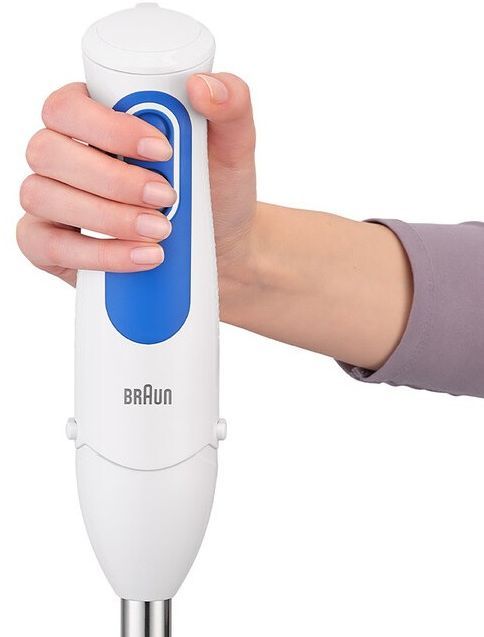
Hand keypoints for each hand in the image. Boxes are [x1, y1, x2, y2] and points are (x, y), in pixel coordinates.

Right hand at [17, 74, 255, 286]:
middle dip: (111, 179)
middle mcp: (63, 154)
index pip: (69, 106)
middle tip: (166, 198)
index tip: (160, 150)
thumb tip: (202, 86)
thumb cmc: (216, 190)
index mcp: (93, 117)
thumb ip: (231, 103)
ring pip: (42, 197)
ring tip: (160, 231)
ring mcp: (51, 200)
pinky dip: (97, 255)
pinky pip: (46, 247)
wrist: (223, 247)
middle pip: (48, 150)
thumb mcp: (233, 146)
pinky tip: (141, 257)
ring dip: (106, 218)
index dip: (106, 126)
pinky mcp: (51, 245)